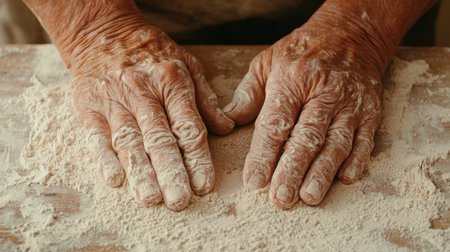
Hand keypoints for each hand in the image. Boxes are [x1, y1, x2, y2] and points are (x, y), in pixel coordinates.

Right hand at [70, 24, 233, 210]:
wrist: (104, 33)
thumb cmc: (152, 52)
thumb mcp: (188, 64)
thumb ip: (206, 99)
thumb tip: (226, 128)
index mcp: (172, 82)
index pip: (188, 127)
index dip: (197, 159)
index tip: (204, 185)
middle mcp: (143, 92)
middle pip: (159, 139)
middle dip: (171, 173)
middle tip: (179, 201)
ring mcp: (114, 100)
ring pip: (130, 141)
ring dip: (140, 172)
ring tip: (151, 198)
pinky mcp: (89, 106)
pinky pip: (97, 135)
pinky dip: (104, 158)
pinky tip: (115, 180)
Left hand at [224, 19, 383, 208]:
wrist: (350, 34)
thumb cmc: (301, 52)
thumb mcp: (266, 63)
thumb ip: (248, 94)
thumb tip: (229, 122)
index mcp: (292, 80)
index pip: (276, 123)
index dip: (263, 154)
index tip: (254, 181)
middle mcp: (324, 92)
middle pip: (307, 137)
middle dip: (292, 171)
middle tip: (281, 199)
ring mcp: (350, 103)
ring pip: (336, 142)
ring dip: (322, 172)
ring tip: (309, 196)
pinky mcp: (370, 111)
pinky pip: (365, 139)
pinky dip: (357, 160)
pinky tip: (346, 179)